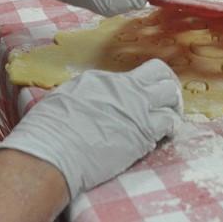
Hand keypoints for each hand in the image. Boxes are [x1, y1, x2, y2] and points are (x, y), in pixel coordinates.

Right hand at [0, 59, 182, 197]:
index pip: (132, 76)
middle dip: (166, 83)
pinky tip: (166, 135)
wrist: (53, 151)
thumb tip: (87, 103)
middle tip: (166, 98)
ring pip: (170, 94)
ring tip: (170, 117)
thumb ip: (83, 97)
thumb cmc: (49, 130)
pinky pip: (170, 122)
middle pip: (159, 72)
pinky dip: (171, 127)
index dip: (137, 88)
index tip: (136, 101)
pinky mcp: (144, 132)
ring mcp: (136, 108)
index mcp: (102, 79)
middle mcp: (123, 88)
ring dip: (173, 105)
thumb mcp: (64, 99)